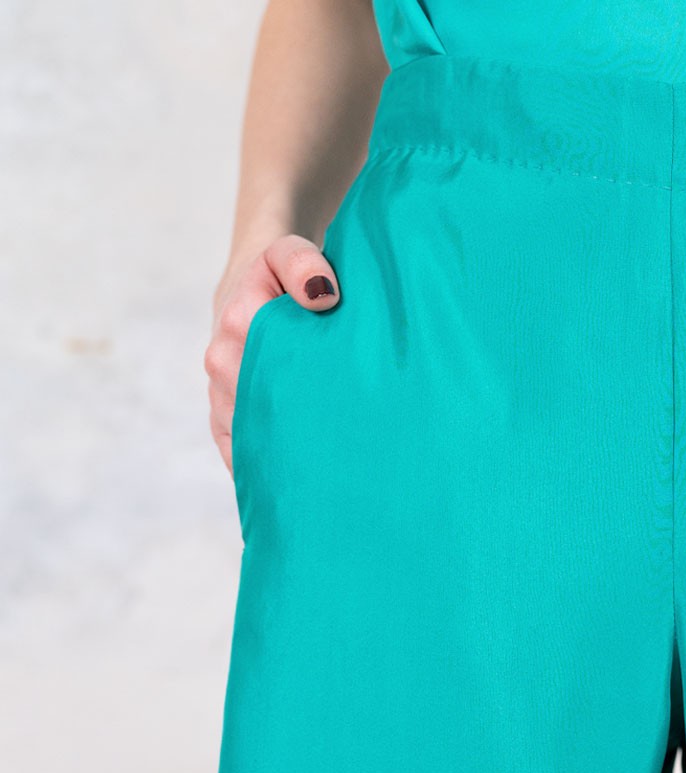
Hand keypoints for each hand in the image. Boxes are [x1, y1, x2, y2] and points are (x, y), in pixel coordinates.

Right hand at [205, 234, 339, 476]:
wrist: (246, 288)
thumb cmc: (281, 276)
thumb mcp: (289, 252)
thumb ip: (303, 262)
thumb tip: (322, 297)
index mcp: (238, 319)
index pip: (275, 359)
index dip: (310, 379)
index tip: (343, 397)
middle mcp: (221, 361)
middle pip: (265, 407)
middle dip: (302, 427)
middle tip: (346, 449)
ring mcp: (218, 396)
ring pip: (252, 437)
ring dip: (285, 453)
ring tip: (326, 474)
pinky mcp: (220, 424)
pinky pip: (239, 456)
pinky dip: (263, 472)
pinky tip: (293, 487)